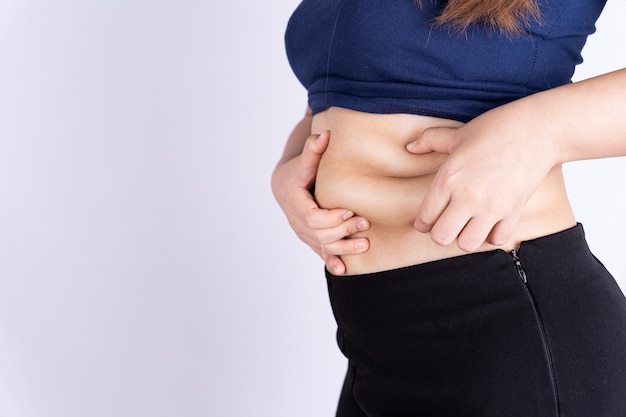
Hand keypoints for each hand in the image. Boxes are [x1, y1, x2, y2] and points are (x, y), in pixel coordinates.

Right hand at [272, 130, 369, 274]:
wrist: (284, 187)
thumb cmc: (297, 173)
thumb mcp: (303, 162)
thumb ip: (313, 150)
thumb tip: (325, 134)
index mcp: (295, 203)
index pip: (312, 217)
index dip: (330, 217)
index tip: (349, 209)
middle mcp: (298, 222)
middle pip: (320, 234)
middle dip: (343, 231)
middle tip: (365, 223)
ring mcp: (304, 233)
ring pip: (323, 247)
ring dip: (344, 249)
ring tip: (365, 244)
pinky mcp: (311, 239)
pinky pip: (320, 254)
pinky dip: (332, 262)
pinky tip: (344, 270)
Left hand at [405, 106, 556, 250]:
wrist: (538, 130)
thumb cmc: (496, 129)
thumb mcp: (457, 134)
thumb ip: (429, 141)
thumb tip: (410, 147)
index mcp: (448, 179)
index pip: (425, 218)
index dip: (422, 223)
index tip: (428, 220)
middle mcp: (467, 197)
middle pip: (441, 238)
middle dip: (440, 233)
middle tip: (446, 224)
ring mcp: (491, 207)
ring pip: (467, 244)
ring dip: (465, 237)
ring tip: (467, 225)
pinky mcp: (513, 212)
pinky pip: (497, 240)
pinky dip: (491, 235)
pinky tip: (489, 223)